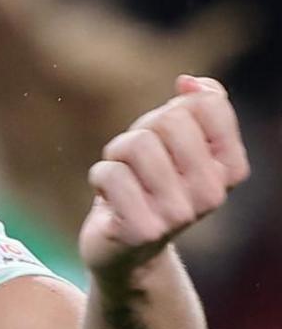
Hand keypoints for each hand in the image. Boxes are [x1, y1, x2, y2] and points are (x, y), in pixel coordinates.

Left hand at [80, 76, 249, 281]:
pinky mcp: (142, 229)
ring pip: (137, 144)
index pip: (207, 104)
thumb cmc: (151, 183)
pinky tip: (109, 200)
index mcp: (229, 168)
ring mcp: (179, 215)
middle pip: (169, 120)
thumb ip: (197, 105)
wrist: (128, 247)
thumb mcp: (176, 141)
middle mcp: (212, 194)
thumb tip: (191, 81)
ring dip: (117, 155)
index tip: (167, 138)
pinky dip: (100, 177)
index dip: (173, 110)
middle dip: (141, 131)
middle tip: (138, 161)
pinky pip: (110, 173)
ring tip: (124, 179)